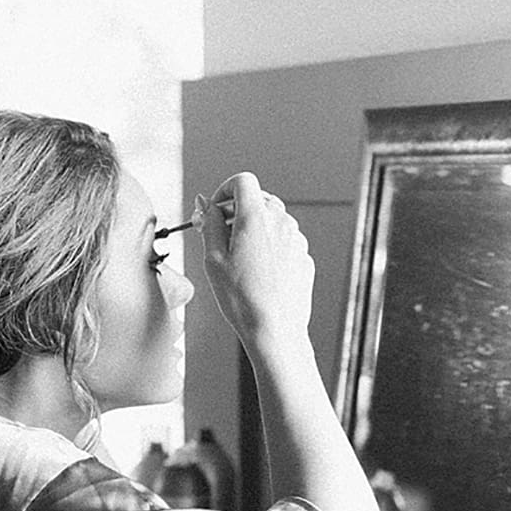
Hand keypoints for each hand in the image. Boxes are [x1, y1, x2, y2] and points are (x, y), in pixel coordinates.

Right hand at [198, 172, 314, 360]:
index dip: (224, 190)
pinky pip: (284, 241)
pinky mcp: (304, 256)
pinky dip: (269, 246)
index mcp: (257, 216)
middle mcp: (282, 222)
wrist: (275, 329)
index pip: (243, 181)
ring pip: (273, 220)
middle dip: (237, 210)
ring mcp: (297, 238)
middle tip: (219, 233)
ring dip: (254, 228)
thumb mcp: (213, 258)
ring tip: (237, 257)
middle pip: (259, 198)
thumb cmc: (243, 298)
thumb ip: (210, 223)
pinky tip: (257, 271)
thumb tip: (206, 204)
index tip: (215, 208)